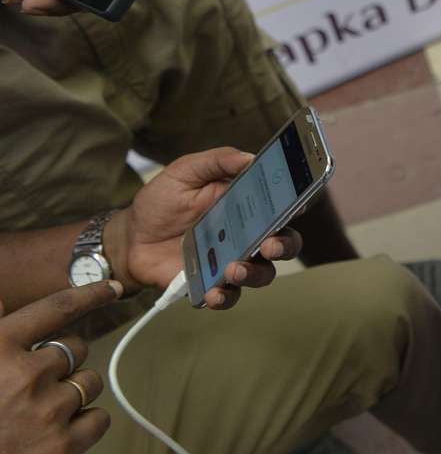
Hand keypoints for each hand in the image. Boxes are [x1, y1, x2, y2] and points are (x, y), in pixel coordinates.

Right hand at [0, 282, 119, 453]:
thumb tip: (1, 300)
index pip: (56, 309)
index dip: (89, 295)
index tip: (112, 288)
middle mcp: (27, 374)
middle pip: (76, 349)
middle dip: (63, 362)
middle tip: (36, 385)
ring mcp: (48, 409)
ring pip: (89, 382)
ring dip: (74, 393)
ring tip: (39, 412)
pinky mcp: (63, 445)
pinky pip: (99, 419)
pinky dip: (85, 424)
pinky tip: (56, 432)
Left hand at [107, 148, 301, 309]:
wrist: (130, 238)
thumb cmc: (160, 202)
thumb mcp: (184, 172)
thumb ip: (216, 161)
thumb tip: (249, 157)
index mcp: (247, 206)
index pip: (282, 206)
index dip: (296, 205)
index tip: (297, 206)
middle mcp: (247, 235)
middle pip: (283, 243)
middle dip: (284, 246)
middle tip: (269, 245)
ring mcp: (231, 261)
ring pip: (263, 273)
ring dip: (255, 274)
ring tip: (235, 270)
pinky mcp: (212, 284)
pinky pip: (229, 296)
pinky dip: (225, 297)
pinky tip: (214, 292)